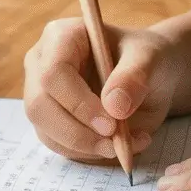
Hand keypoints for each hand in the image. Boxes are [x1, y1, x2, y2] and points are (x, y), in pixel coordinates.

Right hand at [22, 19, 179, 166]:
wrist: (150, 76)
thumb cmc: (146, 57)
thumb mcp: (150, 58)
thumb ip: (134, 76)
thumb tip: (114, 106)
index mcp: (61, 36)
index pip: (53, 73)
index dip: (78, 103)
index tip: (110, 125)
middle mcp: (41, 64)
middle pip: (39, 106)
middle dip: (78, 133)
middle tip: (115, 144)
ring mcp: (42, 93)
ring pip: (46, 131)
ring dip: (86, 147)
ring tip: (128, 144)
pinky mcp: (50, 120)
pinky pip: (59, 145)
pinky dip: (89, 153)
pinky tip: (119, 145)